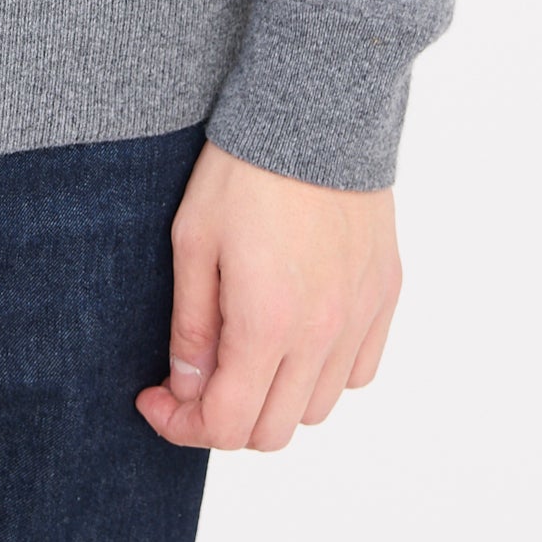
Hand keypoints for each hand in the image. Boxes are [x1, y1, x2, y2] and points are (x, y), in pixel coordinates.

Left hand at [136, 141, 399, 452]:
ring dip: (276, 399)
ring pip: (317, 409)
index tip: (155, 399)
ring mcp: (360, 318)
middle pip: (273, 431)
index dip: (182, 426)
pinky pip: (359, 371)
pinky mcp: (385, 295)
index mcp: (267, 323)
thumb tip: (186, 390)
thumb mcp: (193, 241)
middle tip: (194, 380)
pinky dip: (324, 374)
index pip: (227, 425)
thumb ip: (191, 326)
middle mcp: (322, 334)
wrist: (315, 111)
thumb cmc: (244, 169)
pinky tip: (296, 336)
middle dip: (224, 418)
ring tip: (245, 351)